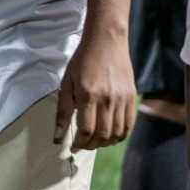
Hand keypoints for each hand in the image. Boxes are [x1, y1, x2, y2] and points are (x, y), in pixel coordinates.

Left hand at [56, 31, 136, 150]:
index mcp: (89, 94)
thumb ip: (63, 111)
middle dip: (91, 145)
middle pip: (102, 134)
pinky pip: (129, 124)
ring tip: (96, 141)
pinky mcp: (132, 97)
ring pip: (117, 132)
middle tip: (84, 145)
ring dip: (106, 142)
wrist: (106, 42)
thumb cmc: (83, 61)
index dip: (80, 143)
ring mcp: (122, 99)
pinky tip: (111, 136)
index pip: (87, 129)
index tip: (74, 147)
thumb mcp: (67, 82)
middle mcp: (108, 99)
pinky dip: (120, 135)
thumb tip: (58, 135)